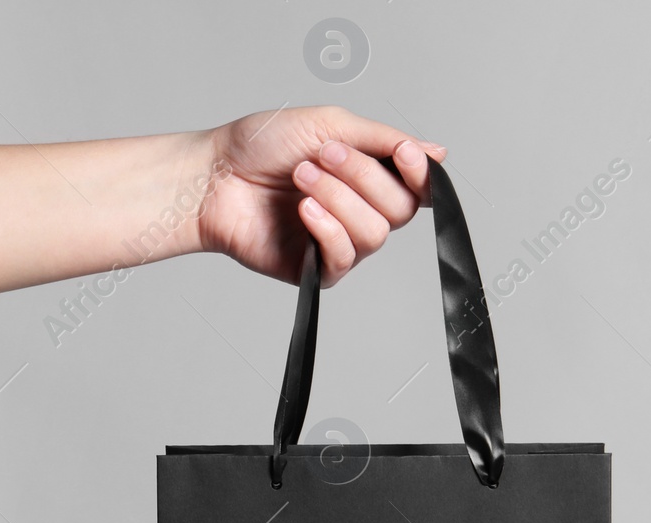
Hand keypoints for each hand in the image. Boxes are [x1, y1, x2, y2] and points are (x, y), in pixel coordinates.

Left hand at [196, 106, 446, 288]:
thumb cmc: (262, 145)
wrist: (213, 176)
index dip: (421, 176)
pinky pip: (345, 257)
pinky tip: (303, 211)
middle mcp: (362, 212)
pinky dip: (327, 229)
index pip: (418, 188)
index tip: (405, 154)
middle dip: (362, 177)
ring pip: (375, 233)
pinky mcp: (318, 270)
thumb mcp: (329, 125)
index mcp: (369, 177)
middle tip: (321, 155)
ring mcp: (342, 243)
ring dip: (338, 199)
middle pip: (400, 209)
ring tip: (301, 177)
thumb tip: (437, 153)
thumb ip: (383, 140)